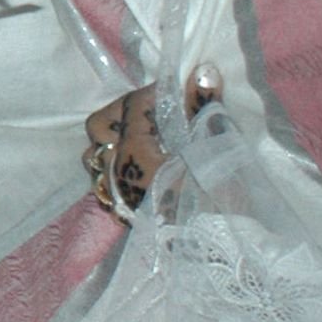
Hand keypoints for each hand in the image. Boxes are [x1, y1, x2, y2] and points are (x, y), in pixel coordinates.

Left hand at [84, 68, 222, 211]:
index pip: (132, 106)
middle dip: (124, 113)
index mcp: (136, 154)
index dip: (154, 93)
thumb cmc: (222, 198)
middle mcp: (118, 174)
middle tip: (154, 111)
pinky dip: (118, 167)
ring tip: (146, 137)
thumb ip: (206, 107)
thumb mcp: (218, 148)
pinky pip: (105, 182)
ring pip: (97, 156)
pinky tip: (142, 166)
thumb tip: (202, 70)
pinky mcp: (126, 214)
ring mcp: (118, 195)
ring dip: (116, 141)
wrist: (225, 251)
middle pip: (100, 128)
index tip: (177, 92)